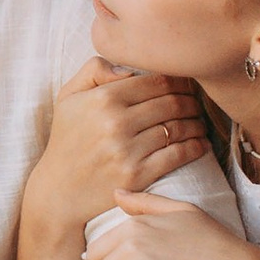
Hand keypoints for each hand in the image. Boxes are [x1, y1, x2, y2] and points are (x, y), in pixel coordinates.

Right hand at [22, 59, 211, 246]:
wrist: (59, 191)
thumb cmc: (67, 140)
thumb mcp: (68, 96)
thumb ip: (94, 70)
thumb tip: (129, 68)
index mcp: (102, 98)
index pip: (156, 81)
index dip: (178, 80)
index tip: (186, 84)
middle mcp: (116, 122)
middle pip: (171, 103)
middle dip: (191, 101)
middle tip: (196, 103)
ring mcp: (127, 150)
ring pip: (178, 128)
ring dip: (196, 123)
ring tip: (199, 123)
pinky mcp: (137, 175)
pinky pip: (177, 155)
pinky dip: (195, 147)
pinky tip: (200, 143)